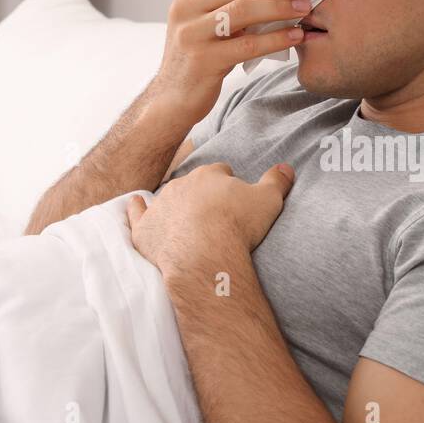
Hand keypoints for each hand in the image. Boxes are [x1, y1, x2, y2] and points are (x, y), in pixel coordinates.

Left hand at [126, 162, 295, 274]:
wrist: (203, 255)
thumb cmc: (237, 226)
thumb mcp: (269, 200)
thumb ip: (278, 181)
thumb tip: (286, 167)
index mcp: (210, 175)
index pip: (221, 172)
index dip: (229, 184)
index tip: (234, 199)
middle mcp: (181, 184)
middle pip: (193, 184)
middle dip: (202, 195)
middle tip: (214, 216)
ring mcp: (160, 206)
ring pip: (167, 199)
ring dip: (174, 206)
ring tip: (186, 222)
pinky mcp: (144, 229)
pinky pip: (136, 213)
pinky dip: (136, 209)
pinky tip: (137, 207)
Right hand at [154, 0, 314, 120]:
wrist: (172, 97)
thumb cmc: (201, 54)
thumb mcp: (208, 20)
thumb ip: (232, 0)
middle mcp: (187, 6)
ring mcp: (193, 33)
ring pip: (244, 10)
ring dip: (280, 6)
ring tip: (306, 7)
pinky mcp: (204, 60)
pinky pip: (248, 45)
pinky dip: (276, 38)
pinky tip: (296, 36)